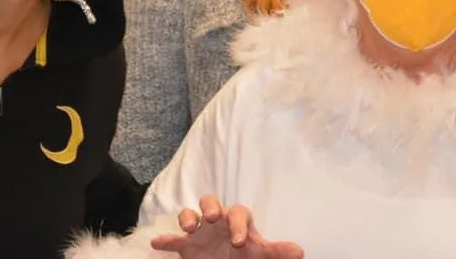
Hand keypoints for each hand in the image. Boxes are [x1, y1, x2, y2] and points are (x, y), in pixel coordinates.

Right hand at [150, 194, 303, 258]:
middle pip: (210, 201)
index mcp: (236, 220)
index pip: (237, 213)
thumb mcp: (260, 255)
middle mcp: (216, 221)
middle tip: (212, 217)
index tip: (239, 240)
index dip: (238, 224)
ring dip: (187, 217)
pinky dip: (165, 240)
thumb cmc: (245, 256)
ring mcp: (200, 232)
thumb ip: (276, 251)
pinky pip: (173, 239)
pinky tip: (157, 243)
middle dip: (210, 206)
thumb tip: (299, 251)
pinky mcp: (186, 246)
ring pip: (189, 213)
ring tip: (189, 227)